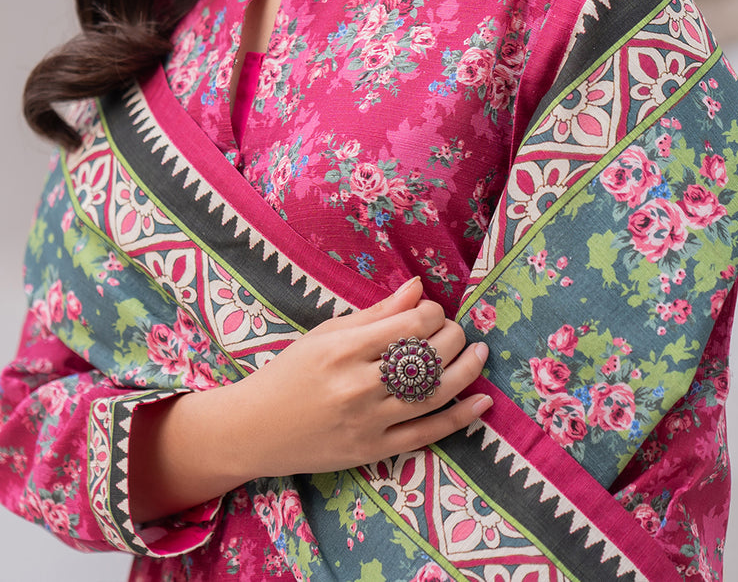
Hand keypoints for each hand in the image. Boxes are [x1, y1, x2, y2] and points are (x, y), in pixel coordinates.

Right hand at [129, 277, 491, 521]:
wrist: (255, 429)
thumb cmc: (291, 373)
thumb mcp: (327, 334)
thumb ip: (376, 312)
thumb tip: (418, 287)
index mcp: (344, 349)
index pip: (408, 326)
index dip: (432, 314)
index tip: (432, 312)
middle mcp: (358, 385)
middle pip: (425, 358)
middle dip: (452, 337)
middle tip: (457, 330)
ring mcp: (368, 422)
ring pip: (433, 395)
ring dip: (465, 371)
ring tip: (480, 353)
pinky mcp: (374, 451)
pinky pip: (427, 434)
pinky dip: (459, 417)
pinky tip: (482, 401)